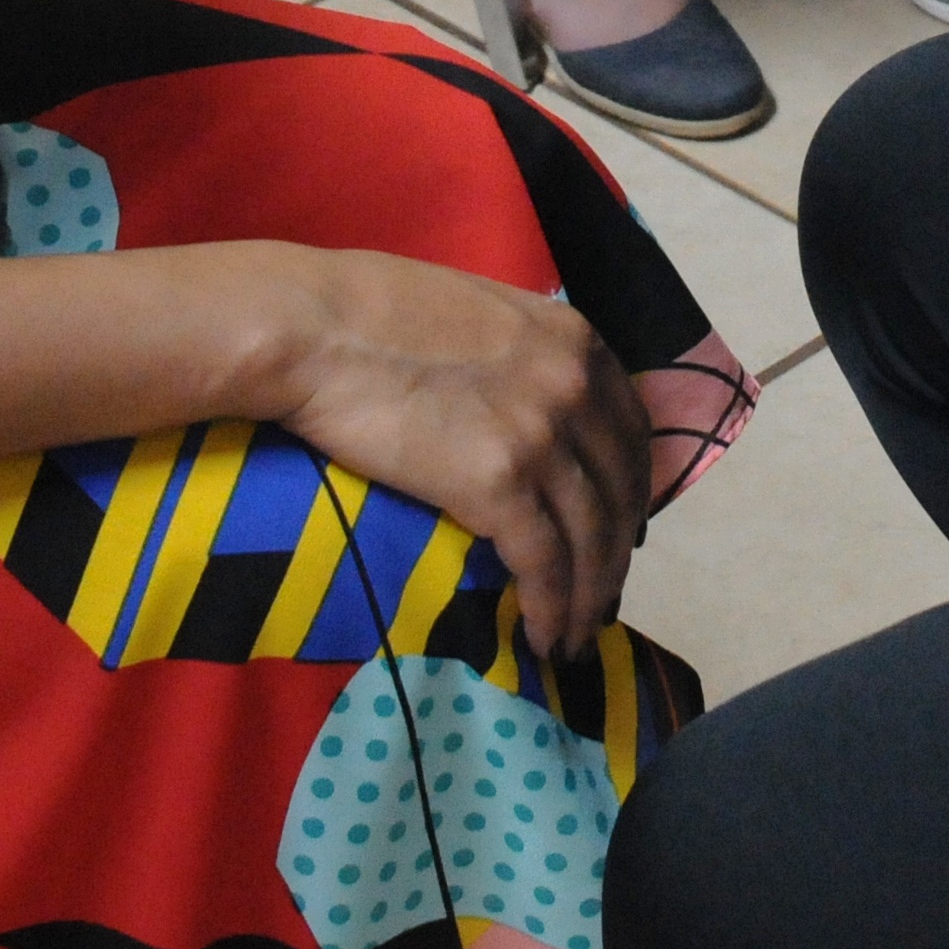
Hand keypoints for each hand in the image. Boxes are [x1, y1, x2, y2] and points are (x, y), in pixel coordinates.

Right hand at [268, 250, 653, 657]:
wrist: (316, 328)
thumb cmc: (373, 310)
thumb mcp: (483, 315)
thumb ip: (523, 357)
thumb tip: (526, 402)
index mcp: (575, 340)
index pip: (631, 433)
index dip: (630, 492)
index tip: (616, 529)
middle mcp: (576, 385)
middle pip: (620, 493)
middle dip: (614, 555)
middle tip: (599, 597)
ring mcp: (542, 435)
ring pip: (592, 538)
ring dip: (589, 598)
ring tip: (575, 636)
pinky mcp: (498, 483)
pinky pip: (544, 564)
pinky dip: (551, 610)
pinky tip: (545, 638)